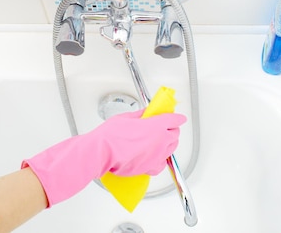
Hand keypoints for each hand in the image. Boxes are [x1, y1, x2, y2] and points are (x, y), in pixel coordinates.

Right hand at [22, 111, 186, 206]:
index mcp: (155, 126)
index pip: (173, 120)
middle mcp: (159, 142)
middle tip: (166, 126)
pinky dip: (161, 159)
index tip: (179, 118)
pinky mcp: (149, 167)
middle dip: (172, 129)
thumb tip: (147, 113)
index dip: (177, 118)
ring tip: (161, 140)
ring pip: (170, 149)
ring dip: (168, 143)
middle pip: (174, 135)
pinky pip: (162, 164)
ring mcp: (155, 156)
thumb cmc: (110, 136)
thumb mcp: (126, 118)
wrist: (101, 153)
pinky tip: (156, 156)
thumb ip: (141, 115)